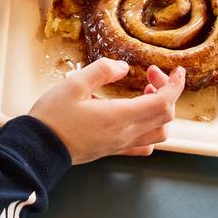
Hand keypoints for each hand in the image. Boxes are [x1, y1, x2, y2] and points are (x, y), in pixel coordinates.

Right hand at [30, 60, 183, 162]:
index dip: (174, 86)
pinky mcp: (114, 150)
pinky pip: (144, 145)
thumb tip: (123, 67)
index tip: (177, 71)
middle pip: (164, 116)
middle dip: (166, 91)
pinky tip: (137, 115)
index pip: (162, 103)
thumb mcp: (74, 84)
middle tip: (150, 73)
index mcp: (120, 116)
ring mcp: (121, 145)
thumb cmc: (54, 116)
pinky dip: (151, 128)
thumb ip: (101, 71)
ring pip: (159, 132)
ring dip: (160, 110)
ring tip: (145, 91)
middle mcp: (126, 134)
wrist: (40, 148)